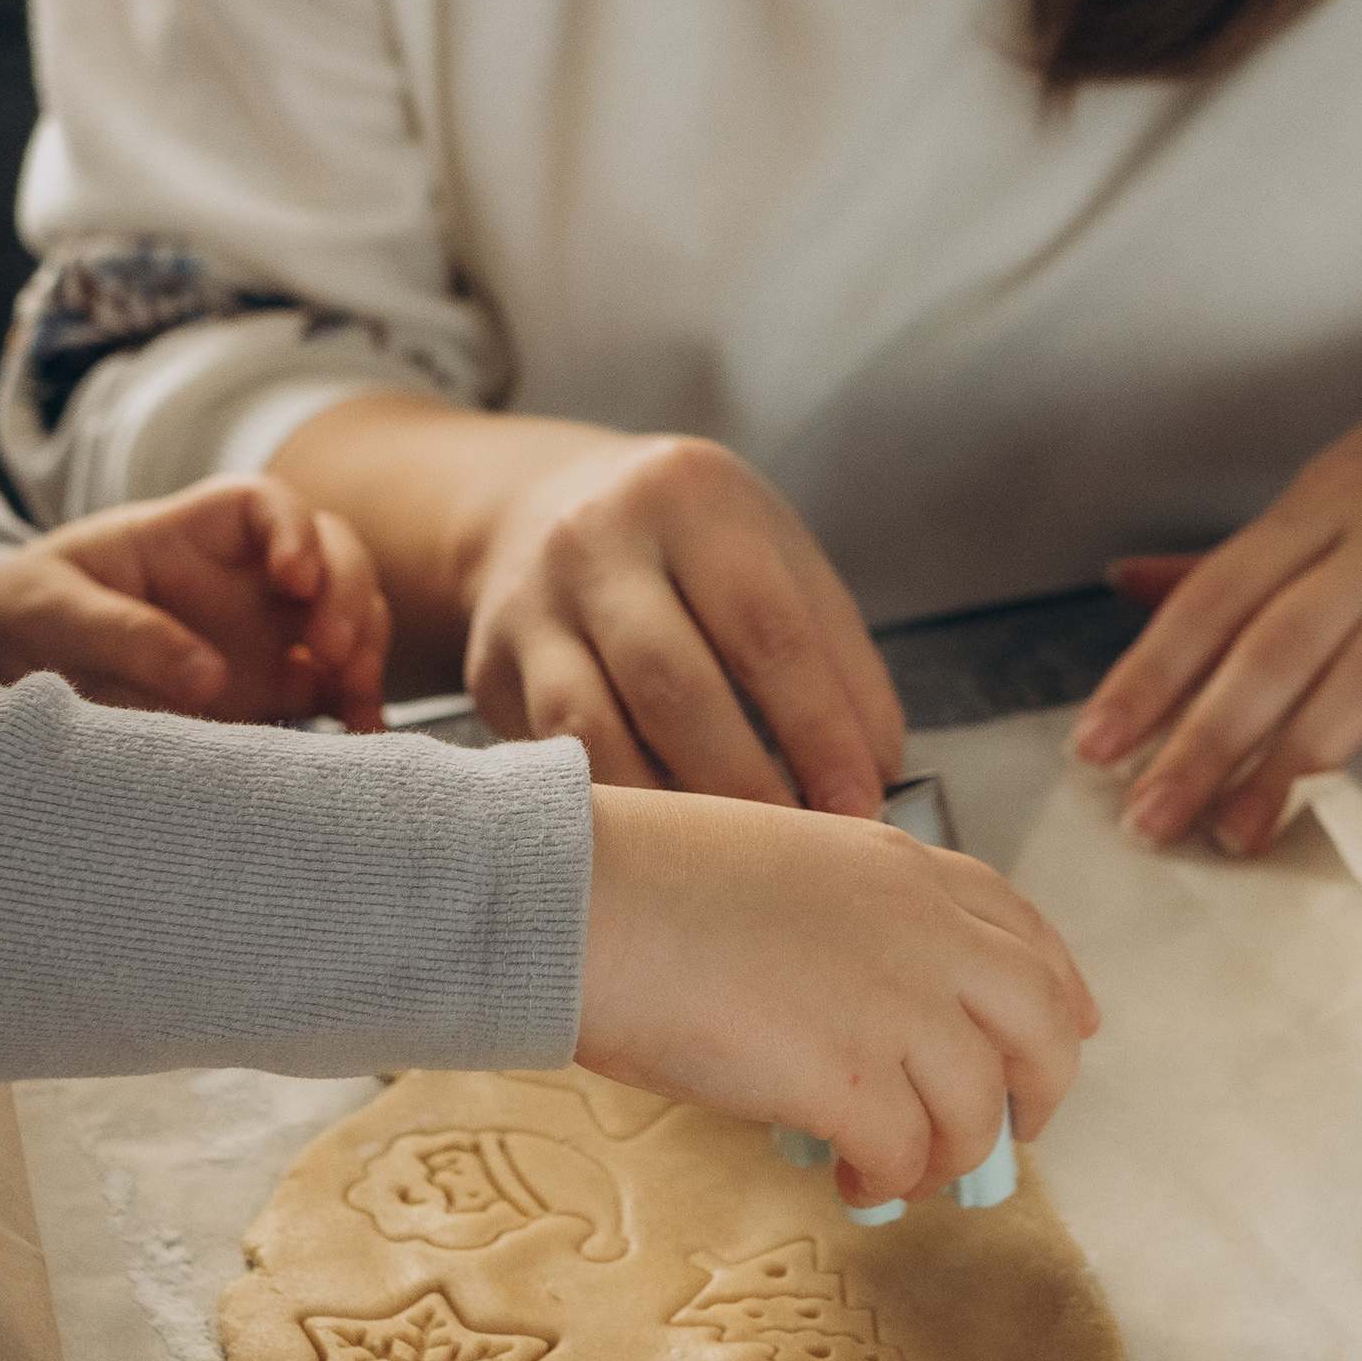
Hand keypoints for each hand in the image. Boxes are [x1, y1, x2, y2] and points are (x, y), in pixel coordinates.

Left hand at [0, 475, 388, 727]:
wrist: (6, 662)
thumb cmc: (27, 609)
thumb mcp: (54, 610)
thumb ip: (125, 634)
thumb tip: (210, 678)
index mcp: (191, 534)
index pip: (263, 504)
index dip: (293, 528)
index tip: (294, 575)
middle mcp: (244, 577)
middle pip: (330, 557)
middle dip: (347, 595)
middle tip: (335, 648)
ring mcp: (265, 633)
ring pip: (348, 618)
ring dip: (366, 651)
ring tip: (359, 701)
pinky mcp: (270, 690)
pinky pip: (332, 689)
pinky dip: (357, 706)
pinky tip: (363, 733)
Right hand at [464, 432, 904, 812]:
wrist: (537, 509)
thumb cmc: (688, 549)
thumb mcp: (773, 559)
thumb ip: (836, 657)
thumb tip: (871, 778)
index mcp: (692, 496)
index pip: (767, 627)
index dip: (819, 728)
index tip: (860, 802)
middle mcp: (597, 539)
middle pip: (675, 683)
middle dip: (749, 783)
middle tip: (803, 849)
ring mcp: (531, 606)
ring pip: (595, 731)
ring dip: (672, 812)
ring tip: (734, 864)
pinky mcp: (490, 670)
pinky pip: (553, 759)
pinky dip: (616, 809)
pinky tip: (665, 847)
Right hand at [575, 786, 1098, 1207]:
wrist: (578, 897)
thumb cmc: (640, 881)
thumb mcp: (781, 866)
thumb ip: (849, 925)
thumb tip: (866, 1014)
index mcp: (901, 866)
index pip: (1022, 926)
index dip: (1056, 989)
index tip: (1068, 1029)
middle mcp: (922, 928)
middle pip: (1043, 1021)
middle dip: (1040, 1087)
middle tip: (1007, 1132)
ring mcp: (896, 1002)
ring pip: (981, 1106)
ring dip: (949, 1153)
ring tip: (898, 1172)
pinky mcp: (851, 1077)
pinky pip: (908, 1156)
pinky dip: (888, 1181)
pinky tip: (849, 1182)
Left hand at [1070, 271, 1361, 851]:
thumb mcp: (1353, 479)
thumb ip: (1248, 554)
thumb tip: (1126, 582)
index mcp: (1328, 502)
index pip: (1217, 596)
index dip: (1152, 674)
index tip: (1094, 749)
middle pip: (1279, 640)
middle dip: (1205, 734)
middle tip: (1148, 818)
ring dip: (1303, 749)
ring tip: (1245, 829)